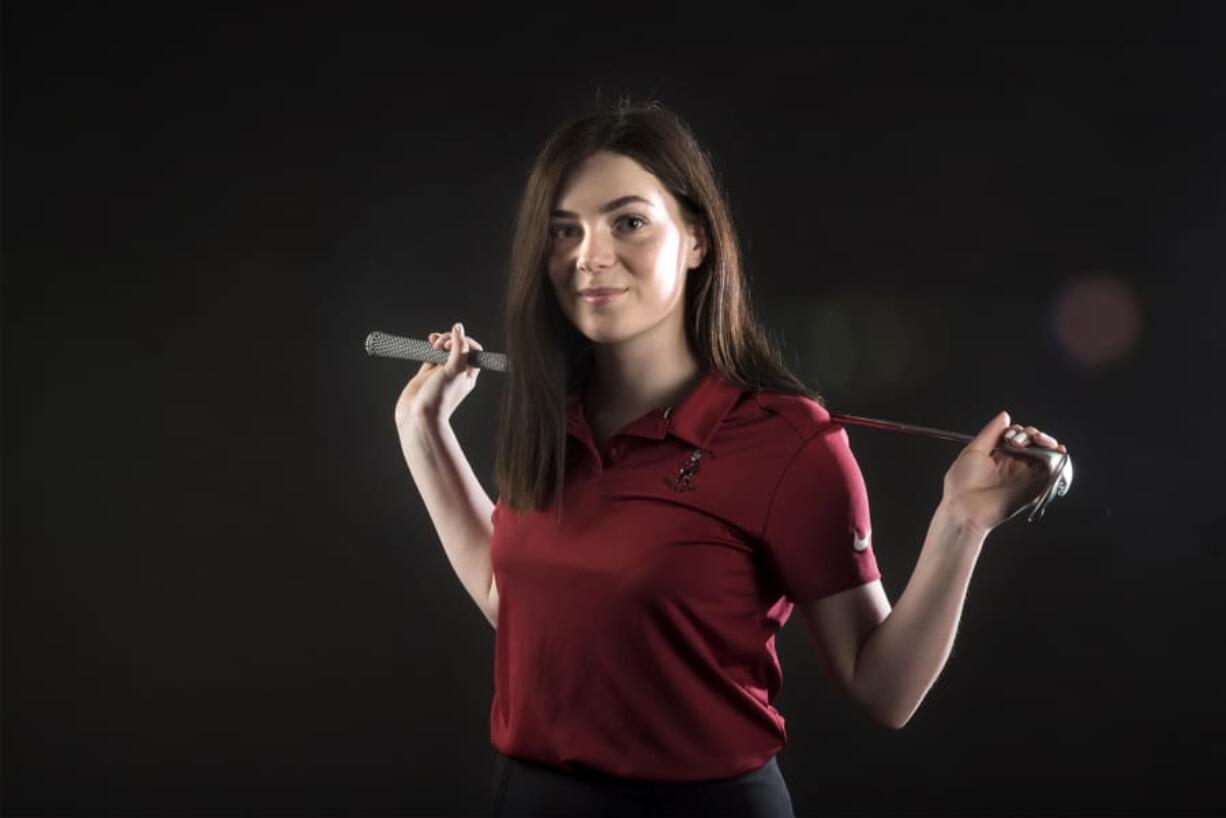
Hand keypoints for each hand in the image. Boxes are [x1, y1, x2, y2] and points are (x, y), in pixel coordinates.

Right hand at [393, 322, 484, 428]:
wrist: (418, 416)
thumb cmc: (439, 398)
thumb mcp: (455, 370)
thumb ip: (459, 348)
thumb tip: (458, 328)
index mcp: (468, 375)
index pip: (474, 351)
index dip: (465, 341)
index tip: (454, 343)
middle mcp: (456, 373)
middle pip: (459, 348)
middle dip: (451, 339)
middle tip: (443, 343)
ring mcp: (441, 373)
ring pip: (444, 350)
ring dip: (441, 341)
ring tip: (434, 340)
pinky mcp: (427, 373)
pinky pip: (432, 355)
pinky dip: (431, 347)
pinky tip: (430, 341)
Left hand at [941, 410, 1067, 531]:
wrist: (964, 509)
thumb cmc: (962, 484)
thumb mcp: (973, 450)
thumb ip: (991, 432)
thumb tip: (1005, 415)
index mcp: (999, 457)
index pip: (1018, 438)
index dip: (1019, 432)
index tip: (1012, 434)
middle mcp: (1014, 466)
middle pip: (1033, 445)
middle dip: (1035, 434)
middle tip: (1029, 436)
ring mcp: (1025, 477)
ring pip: (1044, 455)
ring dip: (1047, 443)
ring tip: (1040, 440)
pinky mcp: (1034, 488)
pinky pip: (1051, 473)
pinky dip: (1058, 460)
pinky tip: (1056, 450)